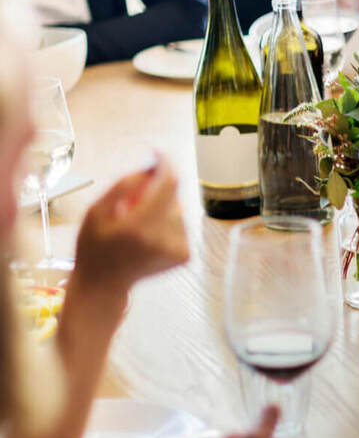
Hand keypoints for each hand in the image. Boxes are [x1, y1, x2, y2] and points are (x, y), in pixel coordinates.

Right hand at [72, 154, 189, 299]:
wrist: (104, 284)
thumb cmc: (94, 247)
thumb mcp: (96, 211)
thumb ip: (123, 185)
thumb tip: (151, 166)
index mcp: (139, 227)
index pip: (168, 184)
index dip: (165, 164)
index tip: (158, 153)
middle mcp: (163, 239)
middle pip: (173, 195)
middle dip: (156, 190)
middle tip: (132, 203)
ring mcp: (178, 249)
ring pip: (178, 210)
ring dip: (160, 209)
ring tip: (137, 225)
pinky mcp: (185, 256)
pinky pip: (181, 225)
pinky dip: (167, 224)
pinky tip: (148, 237)